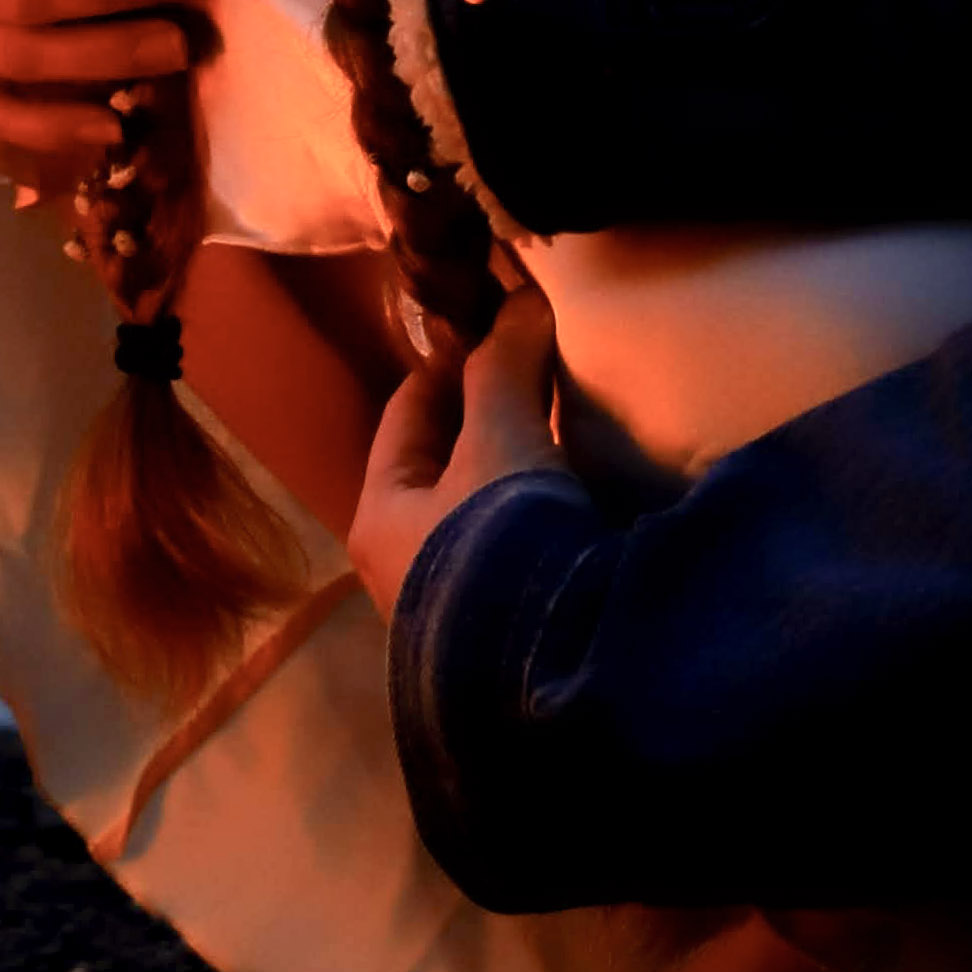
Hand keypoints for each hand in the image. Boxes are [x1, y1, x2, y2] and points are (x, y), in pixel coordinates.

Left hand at [347, 283, 568, 620]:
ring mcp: (456, 604)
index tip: (496, 326)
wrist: (549, 672)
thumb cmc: (499, 543)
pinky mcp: (508, 632)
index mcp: (380, 516)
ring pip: (487, 510)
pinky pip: (525, 550)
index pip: (407, 415)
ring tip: (575, 428)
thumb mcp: (499, 440)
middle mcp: (406, 564)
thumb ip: (504, 368)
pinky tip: (591, 501)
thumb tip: (519, 299)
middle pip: (446, 465)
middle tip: (544, 372)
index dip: (450, 364)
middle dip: (492, 417)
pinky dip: (551, 516)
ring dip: (525, 469)